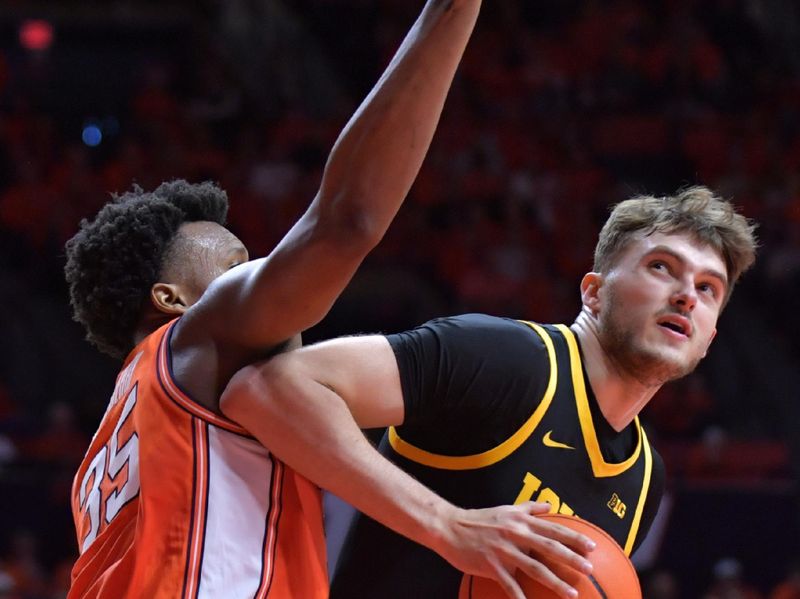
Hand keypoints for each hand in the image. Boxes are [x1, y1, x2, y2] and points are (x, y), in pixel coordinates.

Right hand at [433, 501, 595, 598]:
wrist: (450, 527)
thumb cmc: (480, 519)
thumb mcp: (506, 509)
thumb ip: (529, 508)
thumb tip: (549, 506)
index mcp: (521, 521)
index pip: (553, 530)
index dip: (574, 538)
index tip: (591, 547)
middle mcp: (515, 534)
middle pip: (549, 548)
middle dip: (572, 559)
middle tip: (589, 569)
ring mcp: (504, 550)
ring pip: (535, 569)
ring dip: (555, 582)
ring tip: (572, 594)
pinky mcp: (491, 565)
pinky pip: (510, 585)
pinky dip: (521, 598)